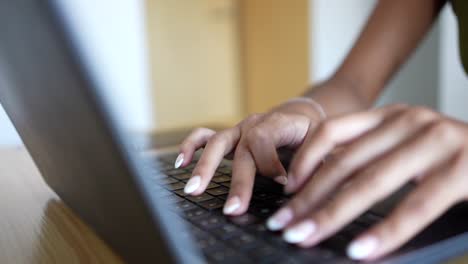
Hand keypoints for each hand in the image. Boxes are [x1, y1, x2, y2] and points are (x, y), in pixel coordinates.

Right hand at [176, 98, 323, 214]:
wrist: (300, 116)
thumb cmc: (311, 134)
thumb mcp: (322, 144)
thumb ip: (314, 164)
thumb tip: (298, 190)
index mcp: (280, 123)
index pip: (265, 139)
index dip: (271, 164)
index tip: (283, 185)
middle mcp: (255, 124)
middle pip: (242, 149)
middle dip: (238, 181)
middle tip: (233, 209)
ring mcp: (238, 130)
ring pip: (217, 143)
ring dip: (205, 167)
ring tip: (194, 190)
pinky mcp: (229, 137)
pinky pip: (204, 137)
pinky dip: (191, 147)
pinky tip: (182, 163)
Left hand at [266, 104, 467, 259]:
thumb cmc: (451, 156)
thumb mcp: (405, 146)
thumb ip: (371, 158)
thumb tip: (323, 191)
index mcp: (390, 116)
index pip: (331, 131)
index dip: (304, 160)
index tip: (287, 189)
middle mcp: (409, 121)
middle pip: (343, 163)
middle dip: (308, 199)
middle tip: (284, 224)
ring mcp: (436, 141)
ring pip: (370, 183)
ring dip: (332, 216)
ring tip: (305, 238)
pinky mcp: (462, 169)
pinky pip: (415, 207)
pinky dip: (385, 232)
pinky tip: (360, 251)